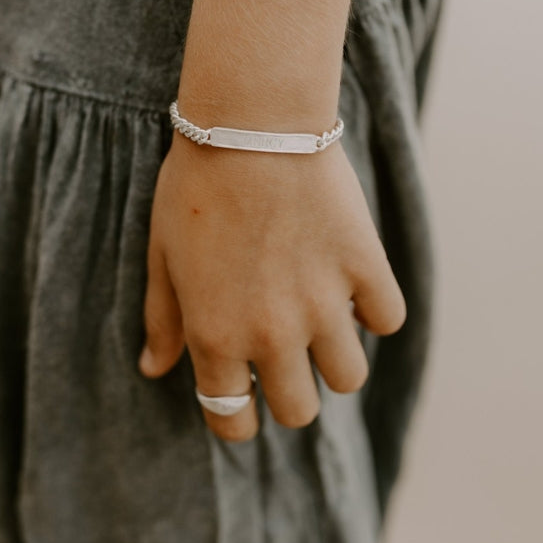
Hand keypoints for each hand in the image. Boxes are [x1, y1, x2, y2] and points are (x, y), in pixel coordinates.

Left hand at [138, 128, 405, 441]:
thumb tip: (154, 371)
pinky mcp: (366, 269)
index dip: (237, 418)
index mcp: (216, 336)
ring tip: (321, 318)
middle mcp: (273, 334)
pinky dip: (374, 308)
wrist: (252, 123)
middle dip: (289, 393)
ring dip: (336, 357)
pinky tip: (350, 281)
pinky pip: (387, 320)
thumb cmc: (195, 184)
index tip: (242, 399)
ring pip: (349, 378)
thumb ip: (163, 320)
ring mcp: (325, 305)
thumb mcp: (161, 255)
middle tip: (283, 355)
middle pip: (298, 411)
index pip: (233, 419)